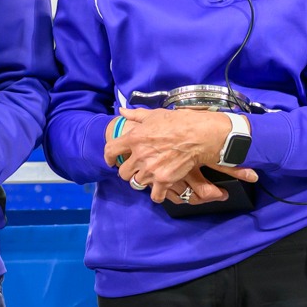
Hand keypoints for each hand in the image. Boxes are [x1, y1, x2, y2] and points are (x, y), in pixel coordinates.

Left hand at [105, 108, 257, 204]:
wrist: (198, 135)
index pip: (110, 150)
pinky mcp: (163, 180)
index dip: (109, 157)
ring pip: (136, 183)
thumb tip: (122, 111)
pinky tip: (161, 188)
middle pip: (123, 172)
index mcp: (134, 138)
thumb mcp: (154, 115)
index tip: (111, 161)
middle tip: (137, 168)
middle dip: (128, 171)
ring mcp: (150, 170)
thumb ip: (136, 115)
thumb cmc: (177, 122)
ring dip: (142, 180)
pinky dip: (157, 194)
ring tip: (150, 176)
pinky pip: (154, 195)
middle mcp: (139, 156)